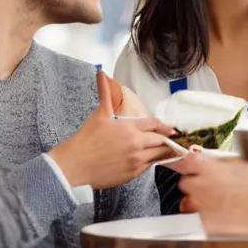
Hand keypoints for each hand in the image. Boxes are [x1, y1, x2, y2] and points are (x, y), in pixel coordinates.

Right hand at [48, 70, 175, 187]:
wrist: (74, 166)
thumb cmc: (86, 140)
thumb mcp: (99, 114)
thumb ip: (106, 93)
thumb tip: (101, 74)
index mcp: (130, 127)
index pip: (155, 124)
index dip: (165, 126)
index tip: (172, 128)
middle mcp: (136, 143)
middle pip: (162, 140)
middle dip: (168, 139)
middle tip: (174, 139)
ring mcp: (136, 160)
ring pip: (159, 154)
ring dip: (164, 151)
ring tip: (170, 149)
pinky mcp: (133, 173)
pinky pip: (149, 166)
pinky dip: (152, 161)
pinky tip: (151, 158)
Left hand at [170, 155, 247, 235]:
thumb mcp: (238, 163)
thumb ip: (218, 164)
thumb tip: (210, 163)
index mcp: (207, 167)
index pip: (181, 163)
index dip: (181, 165)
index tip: (180, 166)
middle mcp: (200, 186)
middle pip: (184, 184)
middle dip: (195, 186)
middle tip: (211, 188)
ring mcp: (201, 207)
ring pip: (187, 205)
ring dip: (196, 203)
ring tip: (217, 205)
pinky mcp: (206, 226)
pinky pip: (198, 222)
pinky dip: (206, 220)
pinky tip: (222, 217)